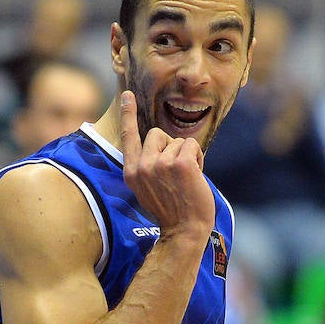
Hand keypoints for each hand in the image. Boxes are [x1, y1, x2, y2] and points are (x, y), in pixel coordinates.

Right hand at [118, 92, 213, 244]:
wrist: (184, 229)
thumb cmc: (171, 209)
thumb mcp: (148, 188)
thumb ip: (146, 166)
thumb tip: (156, 144)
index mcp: (131, 173)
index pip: (128, 137)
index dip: (127, 114)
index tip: (127, 94)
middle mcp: (141, 167)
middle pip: (157, 134)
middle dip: (171, 146)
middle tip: (176, 170)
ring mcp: (159, 165)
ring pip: (177, 141)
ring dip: (187, 155)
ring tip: (186, 178)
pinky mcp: (179, 164)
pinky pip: (191, 145)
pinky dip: (197, 158)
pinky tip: (195, 175)